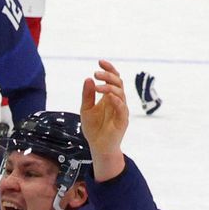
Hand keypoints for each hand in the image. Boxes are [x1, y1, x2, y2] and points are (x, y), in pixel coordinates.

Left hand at [80, 59, 128, 181]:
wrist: (98, 147)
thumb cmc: (93, 128)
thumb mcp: (86, 109)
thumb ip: (87, 95)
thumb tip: (88, 79)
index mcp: (109, 97)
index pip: (113, 79)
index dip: (109, 69)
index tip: (100, 62)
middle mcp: (117, 101)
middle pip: (118, 83)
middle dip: (108, 76)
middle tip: (96, 74)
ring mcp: (121, 110)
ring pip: (121, 93)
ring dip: (109, 87)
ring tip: (98, 86)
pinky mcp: (122, 121)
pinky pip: (122, 108)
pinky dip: (116, 101)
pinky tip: (109, 97)